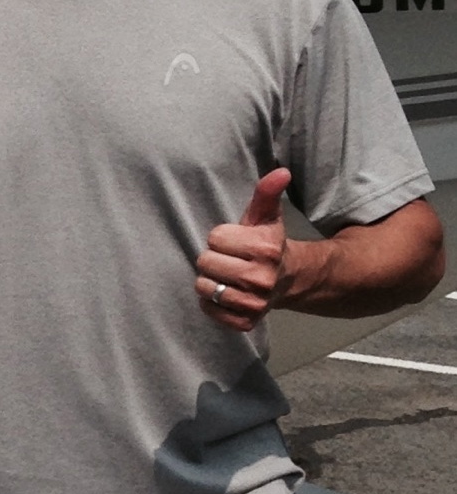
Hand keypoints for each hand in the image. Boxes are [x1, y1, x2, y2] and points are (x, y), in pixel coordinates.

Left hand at [196, 168, 291, 332]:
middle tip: (230, 260)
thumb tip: (280, 172)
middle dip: (213, 259)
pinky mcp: (246, 321)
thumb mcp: (266, 217)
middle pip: (205, 262)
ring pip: (204, 287)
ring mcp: (254, 302)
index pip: (215, 238)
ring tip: (227, 277)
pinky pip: (209, 310)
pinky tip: (226, 294)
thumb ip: (267, 193)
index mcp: (266, 248)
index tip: (236, 242)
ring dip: (210, 281)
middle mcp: (261, 278)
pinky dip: (212, 303)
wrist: (289, 279)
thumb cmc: (267, 244)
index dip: (222, 238)